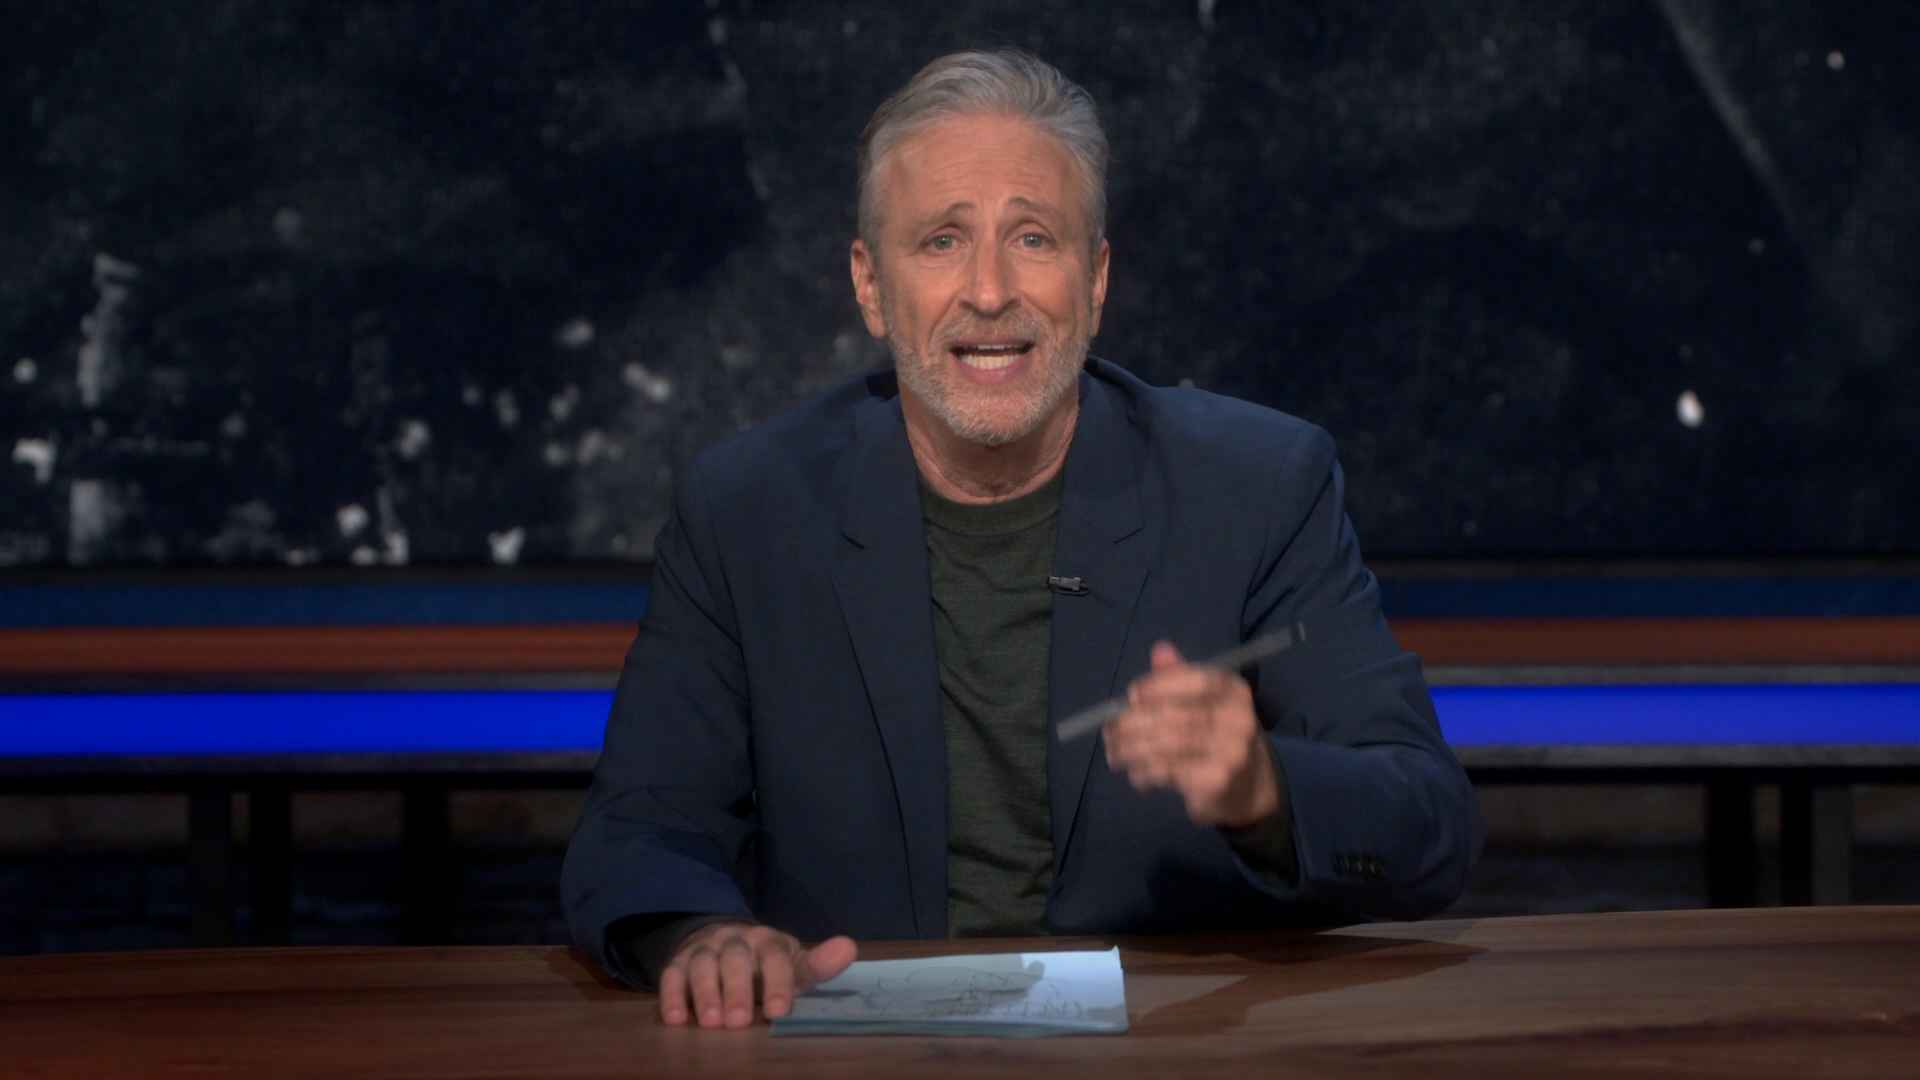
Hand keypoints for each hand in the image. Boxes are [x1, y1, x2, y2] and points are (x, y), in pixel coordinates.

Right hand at [657, 922, 857, 1028]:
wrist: (722, 942)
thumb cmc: (766, 966)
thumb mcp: (793, 965)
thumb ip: (818, 965)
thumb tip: (849, 947)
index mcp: (768, 941)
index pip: (775, 958)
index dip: (777, 984)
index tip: (779, 1012)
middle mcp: (735, 941)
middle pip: (735, 959)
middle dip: (737, 989)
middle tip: (738, 1022)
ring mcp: (705, 950)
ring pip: (703, 965)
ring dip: (705, 994)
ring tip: (710, 1023)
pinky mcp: (678, 962)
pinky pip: (671, 975)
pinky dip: (672, 995)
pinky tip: (676, 1019)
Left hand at [1103, 640, 1279, 826]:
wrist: (1250, 785)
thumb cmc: (1216, 735)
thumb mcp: (1204, 702)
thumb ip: (1180, 677)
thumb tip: (1160, 650)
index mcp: (1234, 692)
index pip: (1198, 681)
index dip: (1160, 685)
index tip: (1131, 694)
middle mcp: (1239, 719)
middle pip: (1174, 715)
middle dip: (1132, 723)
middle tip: (1109, 731)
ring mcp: (1231, 752)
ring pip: (1166, 745)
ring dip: (1131, 750)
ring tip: (1114, 754)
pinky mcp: (1217, 782)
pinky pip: (1168, 772)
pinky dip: (1143, 773)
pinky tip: (1137, 774)